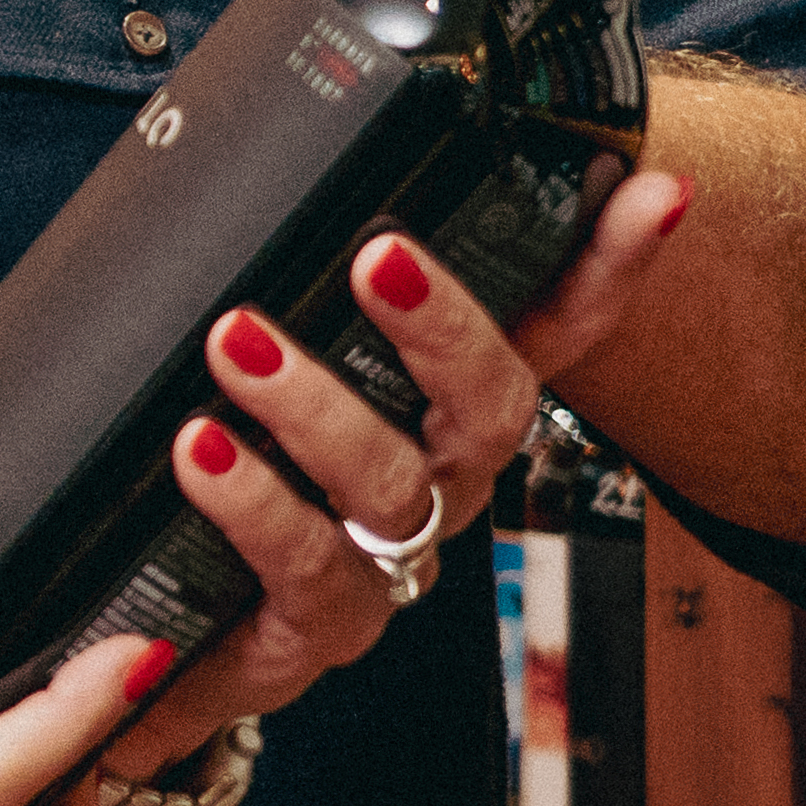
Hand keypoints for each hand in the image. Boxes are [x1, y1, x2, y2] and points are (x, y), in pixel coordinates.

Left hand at [139, 167, 694, 766]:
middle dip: (448, 327)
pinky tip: (201, 452)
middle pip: (490, 405)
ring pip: (392, 484)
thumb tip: (261, 158)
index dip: (609, 267)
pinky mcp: (315, 630)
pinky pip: (305, 567)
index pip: (550, 327)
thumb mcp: (252, 384)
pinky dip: (254, 504)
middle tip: (378, 257)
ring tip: (238, 342)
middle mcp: (438, 485)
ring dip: (319, 408)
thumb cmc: (219, 491)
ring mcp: (385, 563)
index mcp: (442, 412)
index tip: (649, 190)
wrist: (156, 646)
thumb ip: (277, 290)